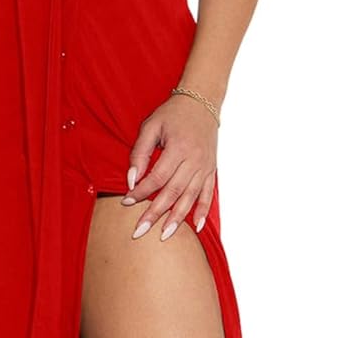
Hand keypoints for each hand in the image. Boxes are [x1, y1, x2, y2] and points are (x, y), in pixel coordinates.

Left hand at [122, 91, 217, 238]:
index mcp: (178, 148)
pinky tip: (196, 227)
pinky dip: (202, 211)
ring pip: (190, 198)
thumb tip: (132, 179)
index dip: (141, 192)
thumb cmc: (173, 114)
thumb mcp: (151, 126)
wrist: (202, 102)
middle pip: (173, 192)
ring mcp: (205, 167)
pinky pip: (208, 195)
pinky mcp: (211, 171)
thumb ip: (140, 152)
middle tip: (139, 231)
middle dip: (155, 213)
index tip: (126, 202)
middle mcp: (194, 160)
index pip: (157, 177)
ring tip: (164, 235)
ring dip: (177, 218)